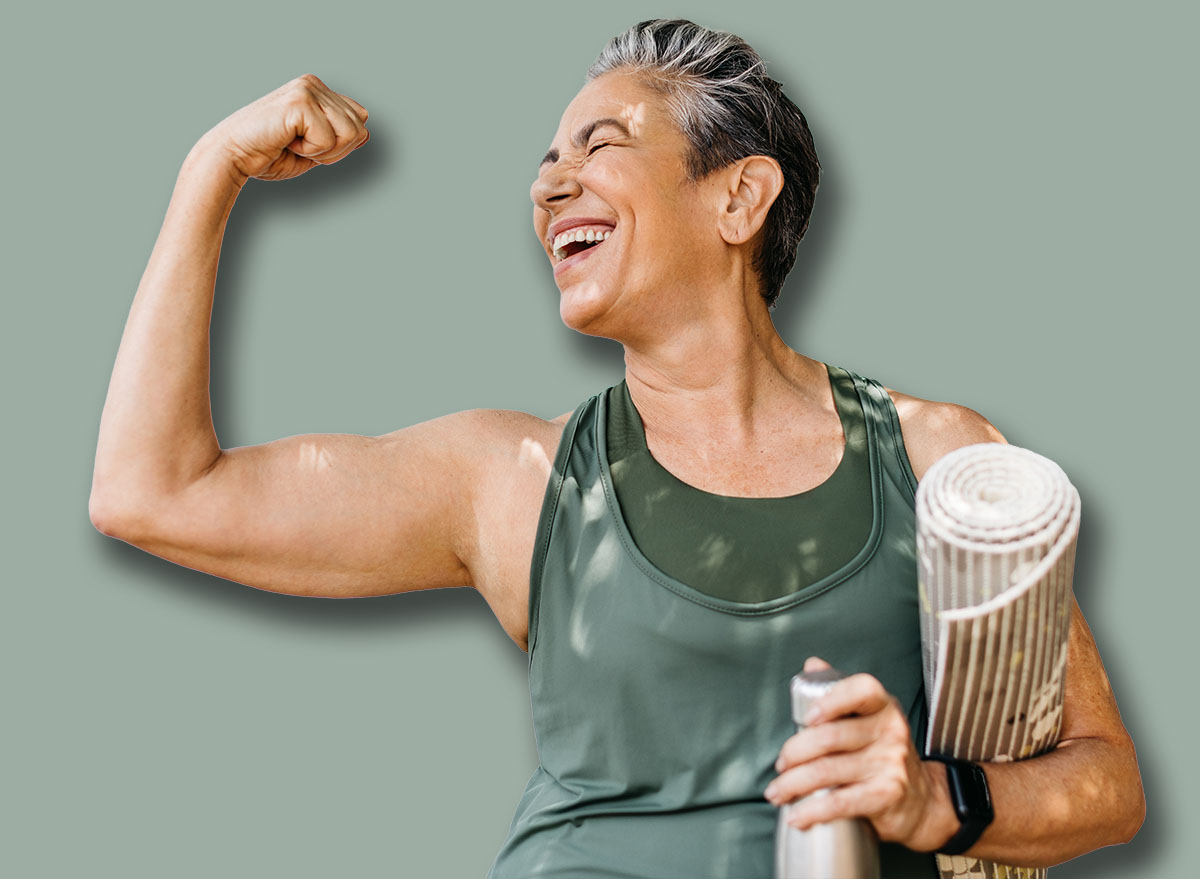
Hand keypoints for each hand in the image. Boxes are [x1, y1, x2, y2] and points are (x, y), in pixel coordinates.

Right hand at [196, 74, 369, 184]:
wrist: (232, 156)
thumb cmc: (266, 155)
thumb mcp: (312, 149)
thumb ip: (338, 140)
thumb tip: (366, 133)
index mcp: (316, 91)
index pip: (359, 118)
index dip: (342, 144)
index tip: (310, 147)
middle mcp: (313, 84)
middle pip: (359, 127)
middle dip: (336, 151)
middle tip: (301, 148)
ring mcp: (307, 89)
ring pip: (350, 133)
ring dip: (325, 152)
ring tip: (295, 144)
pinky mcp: (300, 101)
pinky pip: (329, 139)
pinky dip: (311, 151)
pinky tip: (286, 141)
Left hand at [764, 657, 954, 851]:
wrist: (923, 802)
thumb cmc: (884, 755)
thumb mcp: (869, 718)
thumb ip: (840, 691)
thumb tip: (812, 664)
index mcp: (882, 707)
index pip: (862, 690)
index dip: (832, 700)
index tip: (807, 716)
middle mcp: (890, 732)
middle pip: (831, 736)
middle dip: (794, 751)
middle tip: (780, 765)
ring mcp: (889, 764)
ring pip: (827, 771)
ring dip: (792, 783)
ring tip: (776, 792)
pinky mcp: (886, 795)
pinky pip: (840, 802)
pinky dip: (812, 811)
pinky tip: (797, 816)